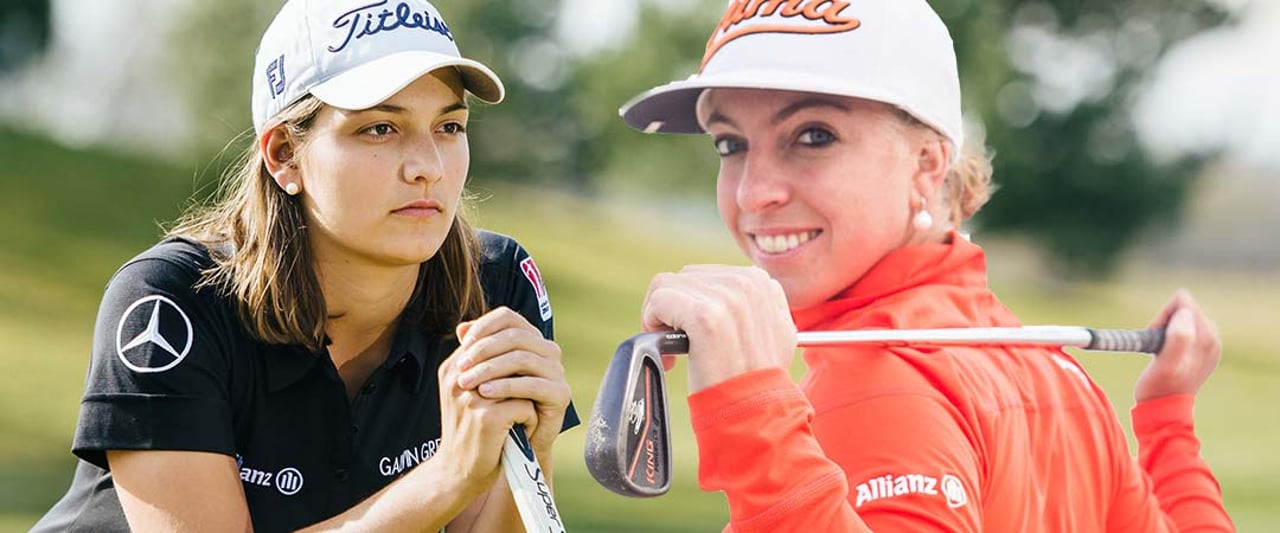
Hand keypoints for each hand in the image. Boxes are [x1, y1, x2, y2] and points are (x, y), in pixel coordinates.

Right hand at [436, 327, 537, 493]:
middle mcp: (458, 378)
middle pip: (509, 355)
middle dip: (525, 374)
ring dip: (528, 396)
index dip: (515, 354)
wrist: (457, 473)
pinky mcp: (486, 417)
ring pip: (520, 380)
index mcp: (453, 368)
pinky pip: (525, 405)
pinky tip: (520, 430)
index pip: (491, 339)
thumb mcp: (467, 392)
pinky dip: (529, 419)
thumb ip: (482, 364)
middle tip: (529, 394)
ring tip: (526, 410)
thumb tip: (506, 332)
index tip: (524, 373)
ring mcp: (471, 397)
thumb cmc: (470, 431)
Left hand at [453, 307, 570, 459]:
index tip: (463, 344)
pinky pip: (532, 384)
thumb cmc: (494, 406)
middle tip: (461, 366)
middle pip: (515, 336)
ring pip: (522, 358)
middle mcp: (547, 351)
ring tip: (467, 382)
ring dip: (490, 368)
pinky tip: (485, 392)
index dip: (484, 326)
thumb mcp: (481, 375)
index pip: (508, 318)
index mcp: (530, 339)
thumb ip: (476, 350)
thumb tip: (461, 328)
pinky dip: (506, 386)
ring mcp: (557, 371)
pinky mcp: (561, 394)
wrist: (509, 445)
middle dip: (484, 349)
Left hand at [641, 265, 796, 392]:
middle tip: (679, 345)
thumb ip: (752, 306)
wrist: (754, 412)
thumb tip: (722, 296)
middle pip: (683, 278)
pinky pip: (659, 301)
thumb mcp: (771, 332)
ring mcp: (726, 297)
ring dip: (661, 318)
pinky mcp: (703, 315)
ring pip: (666, 286)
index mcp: (760, 283)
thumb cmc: (757, 382)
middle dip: (674, 310)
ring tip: (674, 350)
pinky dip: (652, 325)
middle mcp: (746, 283)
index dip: (693, 304)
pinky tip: (670, 353)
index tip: (695, 334)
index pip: (705, 275)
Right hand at [1134, 289, 1222, 402]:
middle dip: (1165, 323)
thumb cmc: (1159, 387)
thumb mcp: (1165, 363)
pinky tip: (1166, 356)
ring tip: (1161, 353)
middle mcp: (1213, 339)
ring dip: (1167, 331)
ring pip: (1183, 319)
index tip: (1156, 338)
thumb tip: (1184, 312)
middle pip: (1184, 309)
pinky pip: (1184, 330)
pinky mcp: (1200, 352)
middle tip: (1158, 347)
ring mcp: (1208, 346)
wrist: (1163, 412)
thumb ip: (1178, 336)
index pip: (1183, 304)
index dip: (1163, 317)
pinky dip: (1170, 338)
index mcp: (1207, 337)